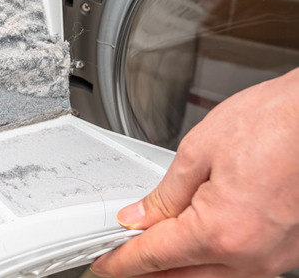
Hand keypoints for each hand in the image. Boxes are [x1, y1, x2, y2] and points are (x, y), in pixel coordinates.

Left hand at [91, 67, 298, 276]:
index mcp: (222, 231)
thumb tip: (139, 219)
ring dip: (178, 267)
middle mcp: (252, 254)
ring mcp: (275, 256)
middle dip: (147, 271)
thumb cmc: (274, 122)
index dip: (122, 262)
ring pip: (211, 277)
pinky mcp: (289, 249)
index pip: (155, 257)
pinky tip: (195, 242)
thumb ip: (164, 195)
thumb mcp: (198, 152)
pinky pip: (240, 267)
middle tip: (120, 258)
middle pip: (181, 276)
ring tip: (152, 249)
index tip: (104, 265)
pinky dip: (210, 259)